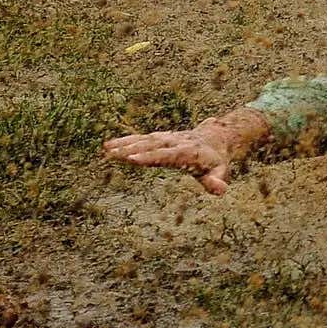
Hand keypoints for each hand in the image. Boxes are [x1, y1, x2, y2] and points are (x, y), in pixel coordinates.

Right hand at [101, 110, 267, 195]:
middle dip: (133, 149)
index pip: (166, 155)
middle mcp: (175, 142)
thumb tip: (220, 190)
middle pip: (151, 146)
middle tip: (114, 154)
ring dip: (125, 144)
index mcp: (187, 152)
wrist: (217, 137)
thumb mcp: (220, 171)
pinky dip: (126, 141)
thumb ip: (217, 181)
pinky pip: (141, 139)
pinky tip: (109, 146)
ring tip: (106, 149)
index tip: (134, 158)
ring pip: (144, 140)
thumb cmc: (216, 160)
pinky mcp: (161, 138)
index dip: (150, 157)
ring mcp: (167, 138)